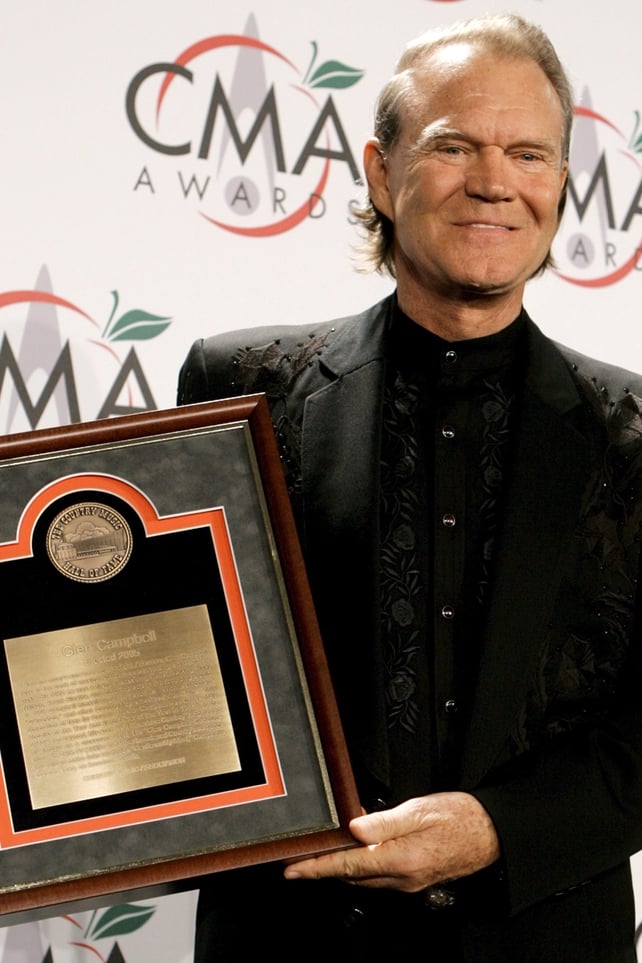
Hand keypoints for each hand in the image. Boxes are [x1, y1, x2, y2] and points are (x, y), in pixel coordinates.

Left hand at [284, 791, 499, 891]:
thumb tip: (353, 828)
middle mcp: (402, 877)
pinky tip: (359, 846)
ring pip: (363, 876)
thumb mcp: (419, 810)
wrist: (491, 832)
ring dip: (342, 864)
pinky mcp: (414, 877)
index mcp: (400, 859)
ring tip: (324, 847)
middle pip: (351, 874)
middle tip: (301, 853)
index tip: (292, 869)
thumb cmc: (460, 817)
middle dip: (324, 865)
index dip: (316, 867)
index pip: (347, 866)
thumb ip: (383, 821)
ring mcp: (408, 881)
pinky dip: (362, 862)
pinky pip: (378, 873)